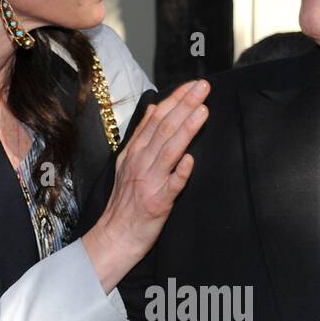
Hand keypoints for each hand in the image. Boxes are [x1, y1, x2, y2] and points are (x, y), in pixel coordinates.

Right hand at [82, 79, 208, 290]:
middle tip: (203, 88)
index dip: (176, 100)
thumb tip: (154, 108)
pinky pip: (171, 185)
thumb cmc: (126, 201)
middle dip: (184, 105)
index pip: (157, 119)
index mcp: (135, 152)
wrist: (116, 235)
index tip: (193, 85)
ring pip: (168, 151)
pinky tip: (191, 159)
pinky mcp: (157, 203)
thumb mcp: (128, 162)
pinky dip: (180, 172)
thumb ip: (142, 135)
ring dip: (186, 130)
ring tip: (202, 111)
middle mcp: (141, 163)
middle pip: (164, 129)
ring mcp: (149, 182)